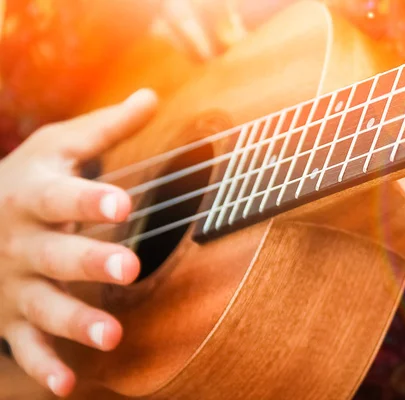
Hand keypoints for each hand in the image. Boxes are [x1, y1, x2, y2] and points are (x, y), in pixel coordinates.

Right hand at [0, 89, 157, 396]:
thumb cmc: (27, 180)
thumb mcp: (56, 148)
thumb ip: (105, 129)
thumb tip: (150, 95)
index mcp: (34, 196)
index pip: (62, 198)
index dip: (89, 201)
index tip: (121, 204)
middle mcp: (22, 242)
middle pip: (57, 255)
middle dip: (90, 263)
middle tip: (128, 269)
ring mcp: (14, 283)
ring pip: (43, 306)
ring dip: (74, 323)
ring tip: (111, 337)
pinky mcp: (9, 317)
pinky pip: (25, 345)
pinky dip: (42, 365)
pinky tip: (67, 387)